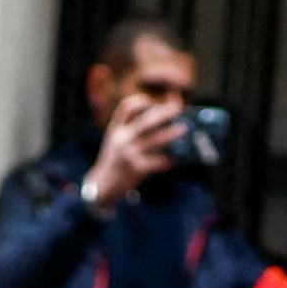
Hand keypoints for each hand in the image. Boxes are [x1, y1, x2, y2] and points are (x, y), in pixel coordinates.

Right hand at [88, 87, 186, 207]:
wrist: (103, 186)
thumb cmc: (114, 162)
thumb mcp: (115, 141)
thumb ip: (130, 129)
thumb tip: (157, 117)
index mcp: (116, 129)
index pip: (126, 107)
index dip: (140, 101)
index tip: (152, 101)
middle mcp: (122, 139)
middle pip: (144, 121)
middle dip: (162, 113)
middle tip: (178, 108)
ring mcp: (130, 154)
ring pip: (154, 140)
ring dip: (170, 133)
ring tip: (183, 129)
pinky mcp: (137, 169)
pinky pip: (156, 162)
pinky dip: (166, 160)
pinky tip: (174, 159)